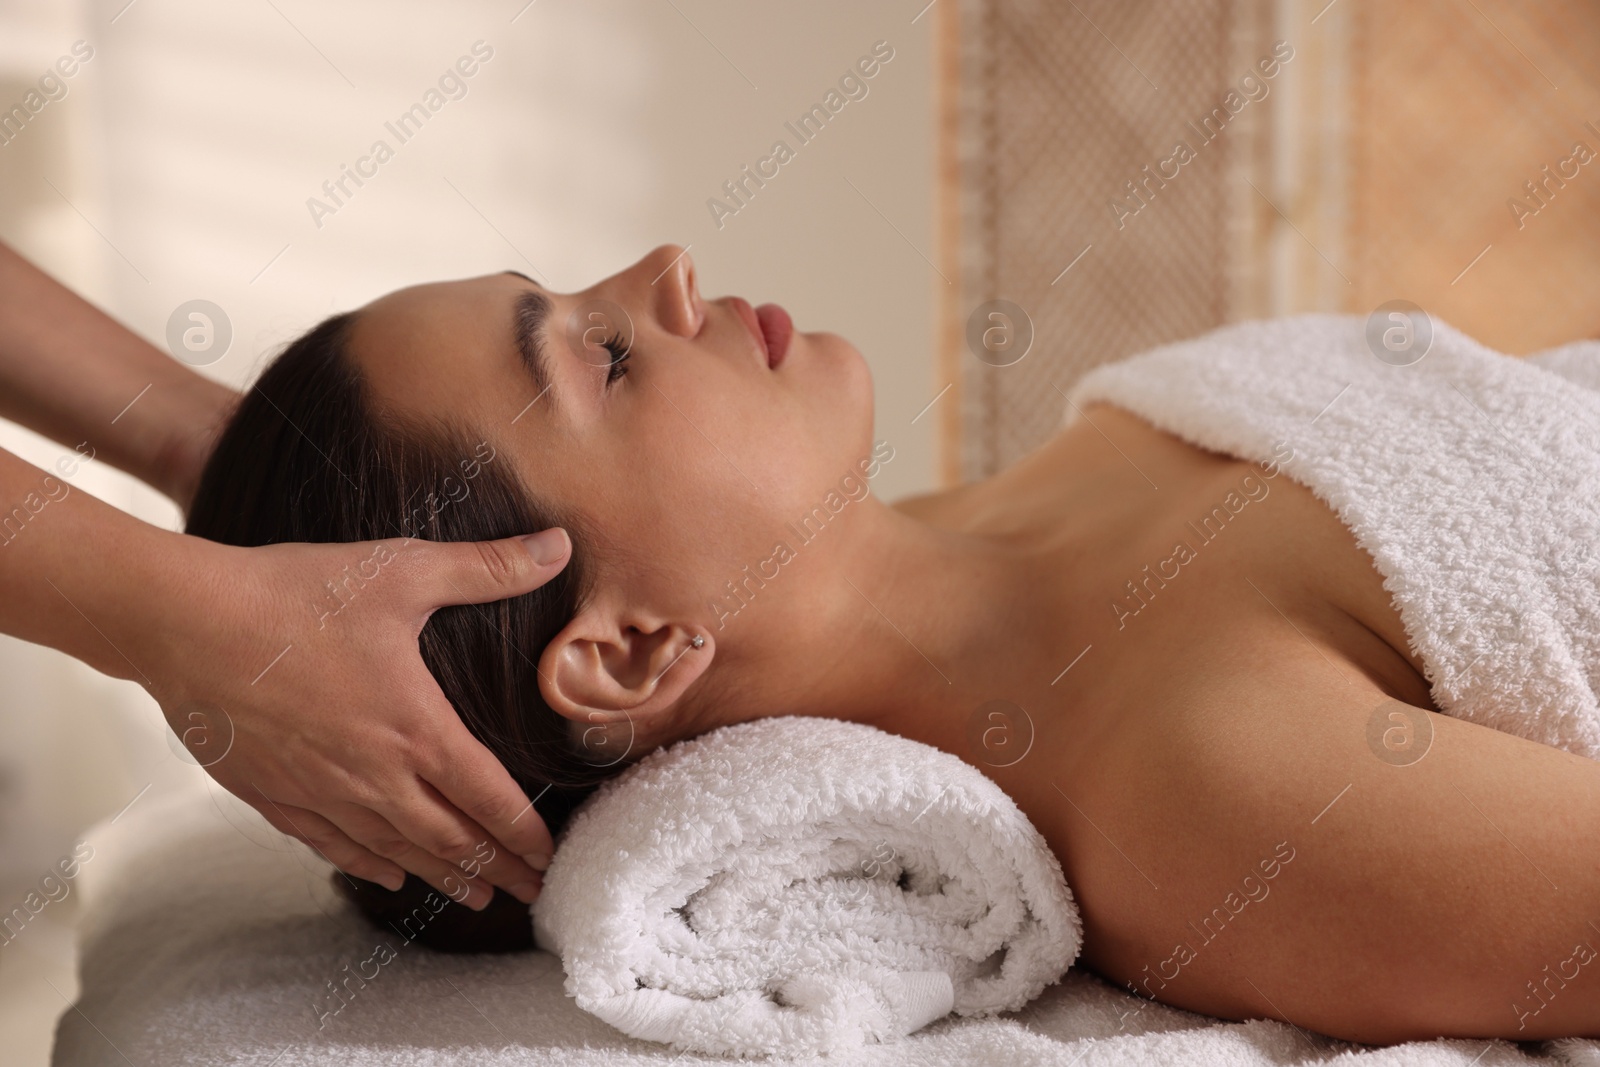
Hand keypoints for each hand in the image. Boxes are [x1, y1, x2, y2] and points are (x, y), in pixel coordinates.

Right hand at [139, 527, 572, 909]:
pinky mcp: (272, 794)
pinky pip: (331, 844)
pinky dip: (369, 865)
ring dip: (441, 877)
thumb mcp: (403, 569)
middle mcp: (373, 774)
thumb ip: (488, 567)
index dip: (524, 834)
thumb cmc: (295, 594)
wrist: (184, 622)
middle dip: (495, 868)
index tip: (550, 858)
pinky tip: (388, 876)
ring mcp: (320, 791)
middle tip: (531, 892)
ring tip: (475, 898)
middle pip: (450, 838)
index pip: (489, 798)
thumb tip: (560, 545)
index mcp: (415, 728)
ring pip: (395, 851)